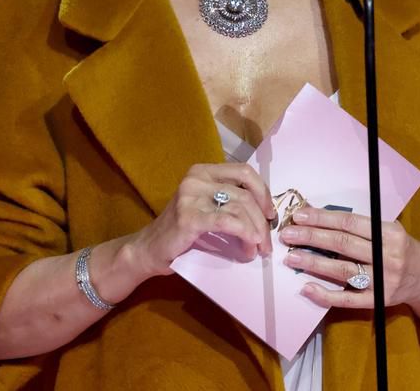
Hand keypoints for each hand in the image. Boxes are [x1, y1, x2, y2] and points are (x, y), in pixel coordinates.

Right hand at [131, 163, 276, 278]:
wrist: (149, 249)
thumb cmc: (182, 231)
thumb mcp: (206, 206)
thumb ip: (229, 201)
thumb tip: (266, 212)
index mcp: (203, 170)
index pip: (244, 172)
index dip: (263, 192)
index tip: (270, 214)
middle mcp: (197, 178)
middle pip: (245, 193)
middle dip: (262, 219)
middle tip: (267, 241)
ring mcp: (191, 196)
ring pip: (239, 207)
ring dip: (255, 231)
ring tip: (258, 249)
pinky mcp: (189, 217)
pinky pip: (227, 222)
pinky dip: (244, 233)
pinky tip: (249, 246)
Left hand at [277, 207, 419, 308]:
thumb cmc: (400, 247)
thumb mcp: (387, 229)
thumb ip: (360, 225)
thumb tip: (318, 216)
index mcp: (389, 233)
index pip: (350, 223)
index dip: (323, 218)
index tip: (299, 215)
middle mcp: (387, 256)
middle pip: (343, 244)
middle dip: (312, 237)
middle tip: (287, 234)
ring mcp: (382, 280)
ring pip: (342, 270)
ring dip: (313, 263)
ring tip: (291, 257)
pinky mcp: (377, 301)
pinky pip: (348, 299)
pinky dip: (325, 294)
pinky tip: (306, 288)